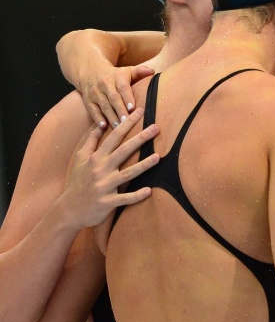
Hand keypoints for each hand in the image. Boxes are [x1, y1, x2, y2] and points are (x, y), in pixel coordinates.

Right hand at [58, 108, 158, 232]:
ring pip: (127, 174)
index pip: (114, 136)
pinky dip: (136, 195)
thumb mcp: (80, 159)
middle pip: (123, 151)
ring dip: (143, 165)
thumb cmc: (77, 182)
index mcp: (96, 158)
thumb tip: (98, 124)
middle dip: (140, 138)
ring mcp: (105, 186)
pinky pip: (125, 198)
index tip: (139, 111)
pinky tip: (149, 190)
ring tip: (158, 157)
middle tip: (156, 128)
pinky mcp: (108, 202)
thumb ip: (90, 141)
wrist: (68, 209)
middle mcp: (101, 169)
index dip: (127, 123)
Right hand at [81, 64, 154, 128]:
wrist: (90, 70)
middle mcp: (105, 84)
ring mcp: (95, 93)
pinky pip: (92, 110)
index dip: (127, 97)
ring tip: (119, 127)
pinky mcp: (88, 100)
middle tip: (127, 121)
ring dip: (111, 117)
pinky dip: (97, 118)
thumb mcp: (127, 71)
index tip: (132, 107)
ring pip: (104, 106)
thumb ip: (139, 72)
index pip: (123, 87)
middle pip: (113, 98)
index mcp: (117, 77)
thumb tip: (152, 71)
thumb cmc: (115, 75)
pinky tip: (103, 127)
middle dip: (120, 110)